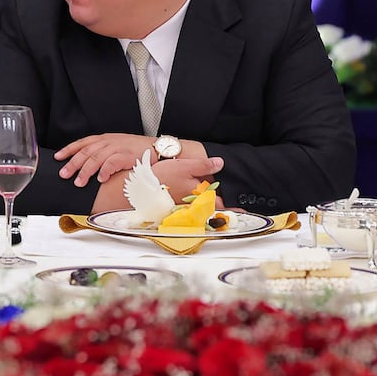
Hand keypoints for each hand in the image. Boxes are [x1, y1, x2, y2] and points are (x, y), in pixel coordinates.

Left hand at [55, 133, 156, 185]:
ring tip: (79, 182)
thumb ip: (103, 153)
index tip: (57, 157)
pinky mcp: (127, 155)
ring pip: (96, 158)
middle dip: (73, 163)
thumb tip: (86, 165)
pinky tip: (100, 179)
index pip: (83, 142)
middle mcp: (109, 141)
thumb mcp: (117, 147)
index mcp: (105, 138)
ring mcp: (118, 147)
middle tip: (64, 174)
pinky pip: (112, 162)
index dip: (68, 149)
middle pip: (86, 151)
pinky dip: (104, 171)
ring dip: (86, 171)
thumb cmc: (138, 151)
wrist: (159, 149)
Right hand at [90, 155, 223, 214]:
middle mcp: (191, 205)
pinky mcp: (171, 210)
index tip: (241, 213)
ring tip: (213, 209)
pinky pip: (186, 212)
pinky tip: (189, 205)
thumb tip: (220, 163)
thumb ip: (203, 165)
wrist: (135, 189)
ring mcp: (182, 209)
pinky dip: (192, 210)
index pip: (220, 203)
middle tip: (232, 212)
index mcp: (198, 194)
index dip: (232, 209)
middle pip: (210, 209)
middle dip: (220, 210)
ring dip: (206, 210)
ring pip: (198, 211)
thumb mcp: (184, 166)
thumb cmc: (159, 178)